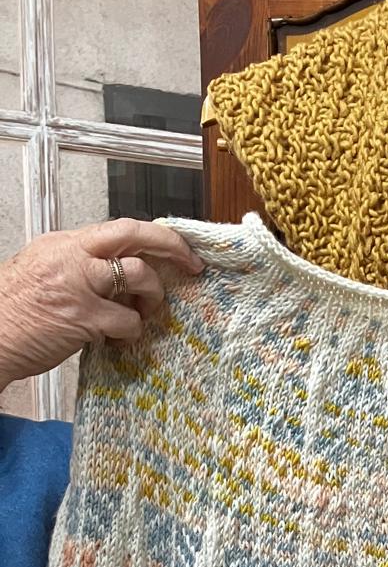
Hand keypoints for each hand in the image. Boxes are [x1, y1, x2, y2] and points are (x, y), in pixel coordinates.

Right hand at [0, 218, 202, 390]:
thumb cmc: (13, 312)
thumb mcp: (42, 272)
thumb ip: (79, 266)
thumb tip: (117, 271)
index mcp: (64, 244)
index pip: (119, 229)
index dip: (154, 237)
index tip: (176, 249)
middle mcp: (72, 256)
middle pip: (133, 234)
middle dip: (171, 245)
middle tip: (191, 263)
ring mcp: (79, 284)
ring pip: (140, 274)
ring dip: (152, 297)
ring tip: (143, 312)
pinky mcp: (84, 316)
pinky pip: (129, 320)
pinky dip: (132, 331)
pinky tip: (119, 338)